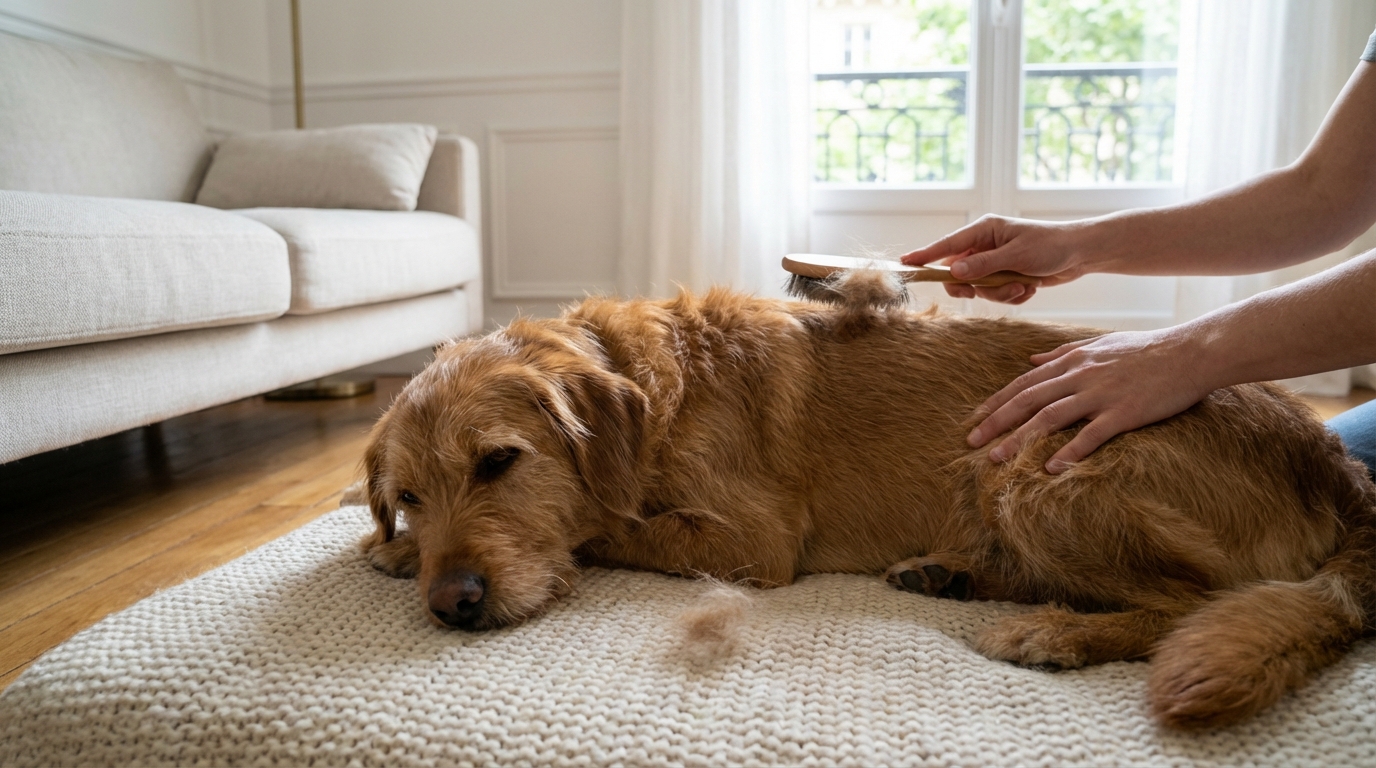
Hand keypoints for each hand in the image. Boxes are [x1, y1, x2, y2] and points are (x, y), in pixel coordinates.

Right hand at [901, 214, 1091, 303]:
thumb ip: (983, 265)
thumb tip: (953, 272)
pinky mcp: (1005, 276)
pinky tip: (1029, 287)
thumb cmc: (1050, 246)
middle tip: (979, 292)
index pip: (947, 245)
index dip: (925, 255)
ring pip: (979, 288)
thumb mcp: (1016, 256)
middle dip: (974, 287)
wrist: (1080, 254)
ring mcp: (995, 262)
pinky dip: (1012, 296)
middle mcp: (985, 245)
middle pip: (959, 273)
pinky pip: (996, 295)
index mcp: (984, 230)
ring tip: (1023, 285)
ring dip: (1000, 293)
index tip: (905, 263)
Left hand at [966, 329, 1216, 472]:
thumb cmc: (1146, 348)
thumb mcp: (1099, 343)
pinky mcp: (1123, 413)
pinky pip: (1089, 435)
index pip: (1024, 382)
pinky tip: (1050, 470)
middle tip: (971, 442)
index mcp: (1072, 360)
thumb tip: (1031, 359)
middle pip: (1027, 400)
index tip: (976, 418)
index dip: (997, 401)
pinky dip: (1068, 453)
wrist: (1190, 352)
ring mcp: (1100, 394)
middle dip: (996, 422)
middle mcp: (1079, 375)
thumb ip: (1063, 352)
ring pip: (1048, 418)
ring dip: (1019, 440)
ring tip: (997, 460)